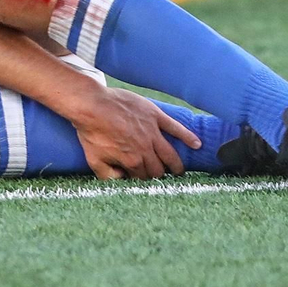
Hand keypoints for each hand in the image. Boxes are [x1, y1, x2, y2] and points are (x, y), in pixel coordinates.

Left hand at [70, 89, 199, 180]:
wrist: (90, 104)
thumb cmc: (90, 131)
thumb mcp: (94, 160)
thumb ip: (108, 176)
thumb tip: (121, 183)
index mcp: (132, 161)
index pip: (144, 178)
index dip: (142, 181)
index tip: (143, 181)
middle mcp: (146, 149)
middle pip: (159, 169)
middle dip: (159, 176)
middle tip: (162, 178)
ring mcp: (152, 132)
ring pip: (170, 154)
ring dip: (176, 165)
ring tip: (179, 172)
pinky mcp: (154, 116)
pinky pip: (175, 127)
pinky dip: (188, 136)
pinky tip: (197, 144)